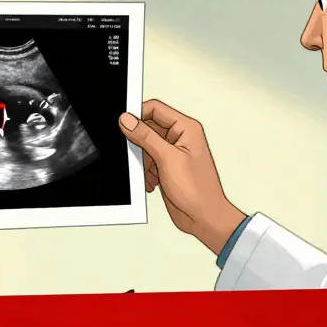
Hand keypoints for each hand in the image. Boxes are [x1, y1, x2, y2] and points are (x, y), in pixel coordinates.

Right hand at [118, 100, 246, 254]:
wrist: (203, 217)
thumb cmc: (198, 190)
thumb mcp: (168, 159)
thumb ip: (146, 137)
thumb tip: (127, 120)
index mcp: (186, 128)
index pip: (155, 109)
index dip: (137, 114)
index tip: (122, 124)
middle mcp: (180, 138)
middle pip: (148, 128)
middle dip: (139, 143)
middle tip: (137, 154)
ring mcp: (172, 153)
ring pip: (145, 147)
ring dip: (143, 160)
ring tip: (151, 172)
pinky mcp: (166, 167)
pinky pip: (147, 161)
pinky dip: (145, 171)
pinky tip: (153, 181)